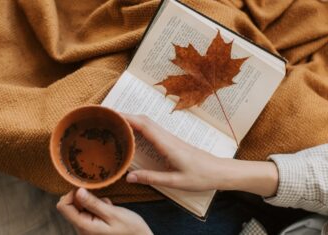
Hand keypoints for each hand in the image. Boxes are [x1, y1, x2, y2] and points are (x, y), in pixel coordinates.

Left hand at [57, 188, 152, 234]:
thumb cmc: (130, 229)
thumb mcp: (113, 213)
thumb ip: (93, 203)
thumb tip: (77, 191)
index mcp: (84, 226)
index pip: (63, 206)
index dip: (71, 193)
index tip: (86, 187)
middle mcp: (82, 229)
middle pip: (70, 206)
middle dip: (84, 197)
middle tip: (101, 198)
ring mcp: (87, 228)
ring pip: (80, 207)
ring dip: (92, 201)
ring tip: (108, 205)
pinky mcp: (93, 226)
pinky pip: (88, 211)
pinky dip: (97, 206)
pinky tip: (109, 209)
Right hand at [124, 114, 278, 196]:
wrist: (220, 171)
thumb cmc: (201, 176)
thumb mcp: (175, 181)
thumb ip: (152, 178)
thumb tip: (129, 176)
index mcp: (167, 144)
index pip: (144, 125)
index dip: (127, 118)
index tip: (111, 115)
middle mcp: (167, 137)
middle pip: (144, 120)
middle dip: (125, 115)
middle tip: (107, 117)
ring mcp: (170, 138)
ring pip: (148, 123)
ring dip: (132, 119)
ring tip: (115, 123)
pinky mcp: (172, 142)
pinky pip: (152, 130)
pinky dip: (140, 127)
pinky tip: (133, 134)